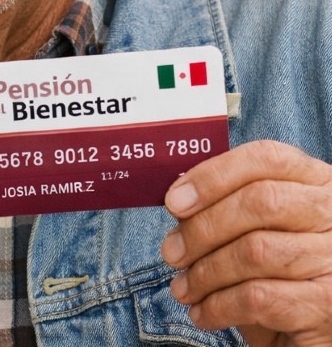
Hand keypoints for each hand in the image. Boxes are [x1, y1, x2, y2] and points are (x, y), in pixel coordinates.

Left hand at [161, 139, 331, 345]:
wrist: (304, 334)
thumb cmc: (276, 278)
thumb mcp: (255, 233)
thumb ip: (226, 209)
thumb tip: (178, 201)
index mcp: (319, 184)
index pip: (268, 159)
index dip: (214, 175)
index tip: (174, 201)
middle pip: (262, 201)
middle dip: (203, 228)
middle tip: (171, 253)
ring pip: (256, 251)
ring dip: (205, 273)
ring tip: (184, 289)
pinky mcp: (330, 305)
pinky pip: (259, 297)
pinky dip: (219, 306)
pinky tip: (204, 313)